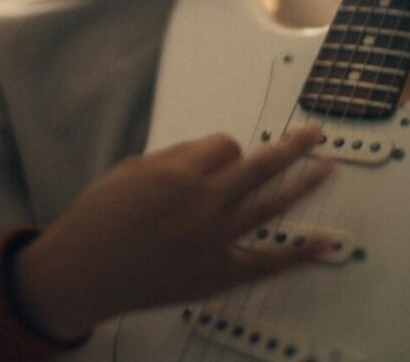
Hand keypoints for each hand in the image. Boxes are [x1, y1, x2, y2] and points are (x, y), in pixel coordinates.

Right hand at [12, 125, 334, 340]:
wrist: (81, 272)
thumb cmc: (98, 218)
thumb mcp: (131, 170)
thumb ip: (177, 158)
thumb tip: (215, 153)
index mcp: (179, 172)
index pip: (225, 145)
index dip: (224, 148)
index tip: (219, 157)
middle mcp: (203, 203)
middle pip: (261, 165)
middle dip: (292, 146)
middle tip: (316, 133)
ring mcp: (214, 241)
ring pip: (272, 204)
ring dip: (305, 182)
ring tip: (328, 168)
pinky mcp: (216, 275)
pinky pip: (266, 262)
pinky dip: (298, 253)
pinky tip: (325, 241)